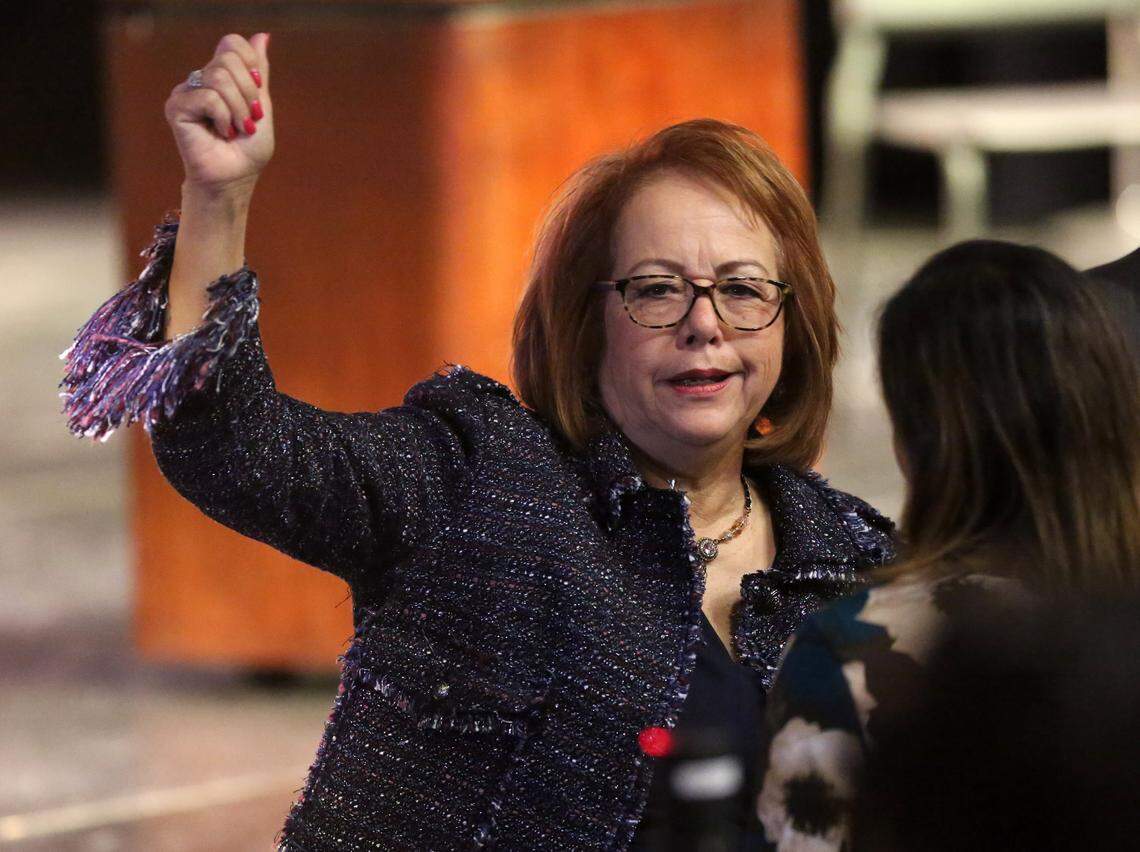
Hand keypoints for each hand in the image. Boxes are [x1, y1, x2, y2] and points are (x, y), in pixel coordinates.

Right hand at [165, 32, 273, 196]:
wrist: (235, 177)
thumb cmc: (248, 148)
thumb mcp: (261, 105)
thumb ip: (259, 72)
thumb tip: (262, 35)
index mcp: (220, 75)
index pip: (232, 44)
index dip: (251, 64)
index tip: (257, 92)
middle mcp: (200, 80)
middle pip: (228, 60)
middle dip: (248, 93)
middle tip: (249, 120)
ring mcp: (186, 92)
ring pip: (219, 78)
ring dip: (239, 109)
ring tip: (237, 129)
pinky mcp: (176, 107)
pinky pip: (208, 98)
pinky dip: (224, 117)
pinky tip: (221, 133)